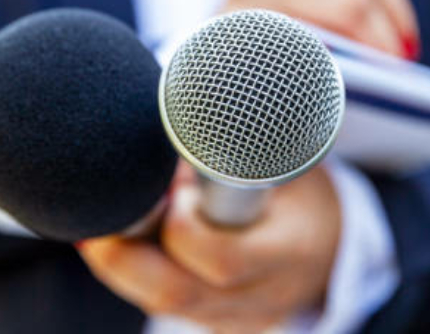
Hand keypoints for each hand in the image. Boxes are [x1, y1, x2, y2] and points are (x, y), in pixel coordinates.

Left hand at [77, 163, 340, 332]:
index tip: (166, 183)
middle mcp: (261, 297)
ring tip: (100, 223)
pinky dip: (134, 274)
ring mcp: (236, 318)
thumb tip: (178, 116)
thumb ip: (243, 150)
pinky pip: (163, 304)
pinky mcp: (214, 321)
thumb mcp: (293, 165)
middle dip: (124, 255)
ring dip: (121, 263)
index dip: (182, 225)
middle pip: (176, 293)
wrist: (330, 247)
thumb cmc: (305, 195)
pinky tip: (119, 243)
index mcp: (289, 253)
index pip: (224, 258)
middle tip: (99, 214)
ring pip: (161, 302)